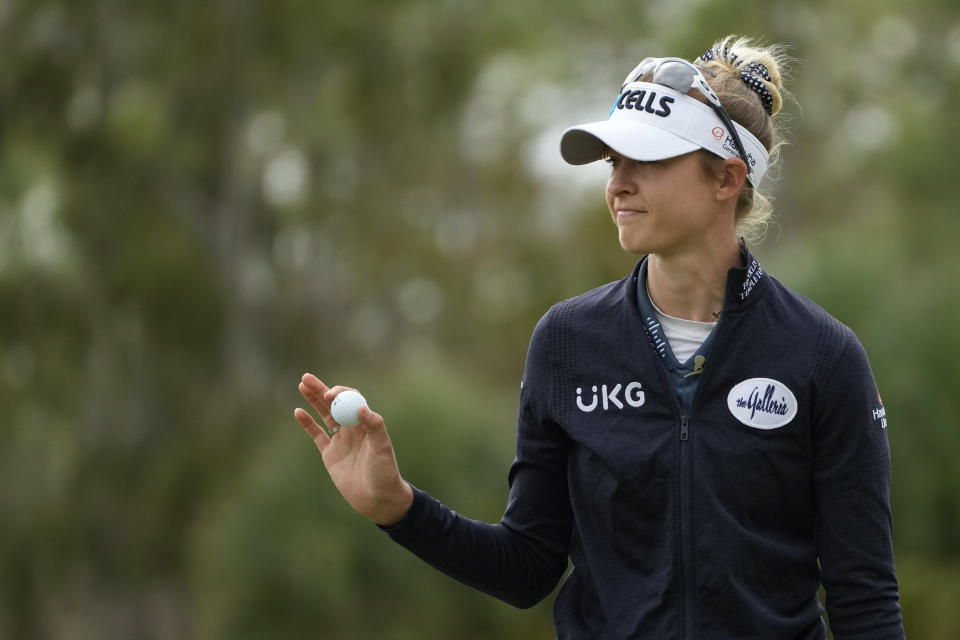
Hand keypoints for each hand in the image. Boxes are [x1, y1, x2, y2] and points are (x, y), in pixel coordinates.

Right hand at [294, 374, 412, 525]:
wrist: (377, 498)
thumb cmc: (384, 472)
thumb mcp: (382, 447)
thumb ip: (374, 426)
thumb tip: (360, 407)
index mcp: (365, 424)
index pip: (351, 400)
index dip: (339, 394)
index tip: (329, 394)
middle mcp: (352, 429)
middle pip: (334, 404)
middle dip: (321, 390)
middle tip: (306, 378)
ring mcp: (340, 441)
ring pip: (324, 415)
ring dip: (313, 400)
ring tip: (302, 385)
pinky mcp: (330, 454)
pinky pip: (316, 435)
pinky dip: (307, 423)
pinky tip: (298, 412)